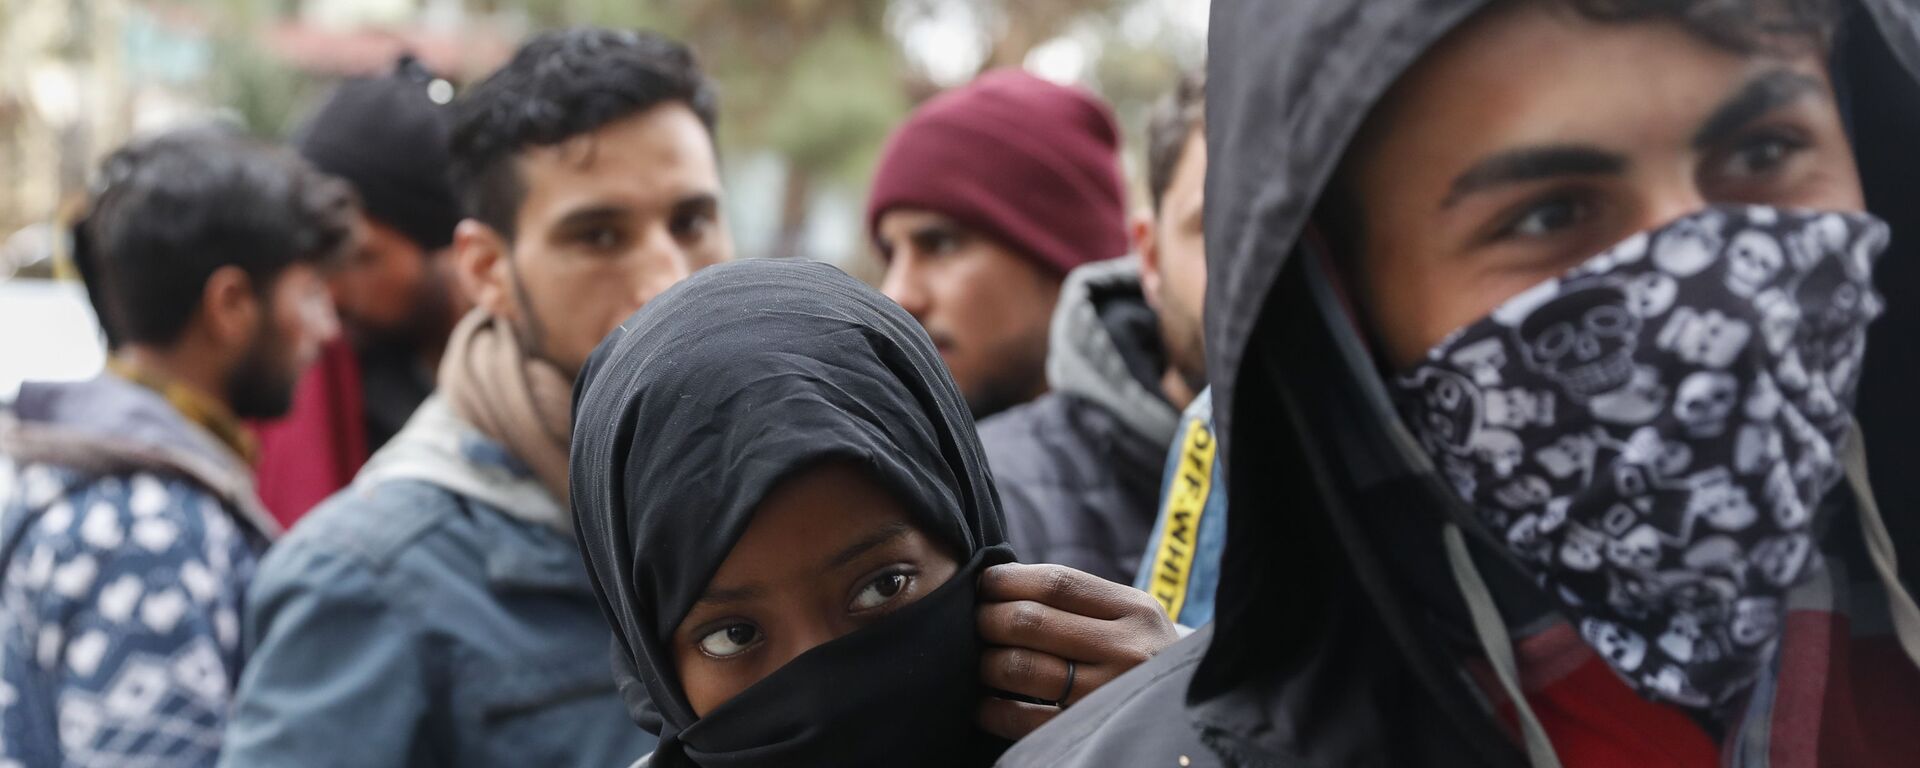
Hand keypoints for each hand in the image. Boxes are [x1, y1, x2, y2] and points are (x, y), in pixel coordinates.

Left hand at [974, 562, 1178, 739]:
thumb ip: (1077, 599)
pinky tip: (984, 704)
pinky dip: (992, 710)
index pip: (1055, 582)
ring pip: (1022, 668)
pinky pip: (1025, 719)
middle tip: (974, 624)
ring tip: (980, 661)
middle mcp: (1127, 649)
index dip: (1006, 580)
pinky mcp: (1089, 731)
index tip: (983, 585)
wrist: (1186, 707)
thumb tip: (996, 584)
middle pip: (1031, 622)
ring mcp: (1109, 693)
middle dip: (988, 620)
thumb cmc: (1138, 652)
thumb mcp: (1129, 616)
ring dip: (986, 663)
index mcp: (1134, 610)